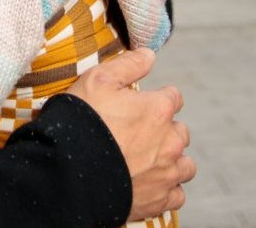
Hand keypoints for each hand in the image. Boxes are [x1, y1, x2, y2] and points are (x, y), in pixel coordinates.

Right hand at [67, 48, 195, 220]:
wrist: (70, 170)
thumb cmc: (84, 120)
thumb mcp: (99, 79)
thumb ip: (129, 64)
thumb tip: (150, 54)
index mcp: (159, 109)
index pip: (174, 96)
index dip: (158, 97)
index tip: (144, 102)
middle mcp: (169, 141)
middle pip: (181, 131)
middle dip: (167, 129)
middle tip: (142, 130)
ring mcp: (166, 173)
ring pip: (185, 165)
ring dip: (173, 159)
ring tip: (151, 158)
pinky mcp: (158, 200)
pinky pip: (176, 195)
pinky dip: (167, 188)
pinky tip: (150, 182)